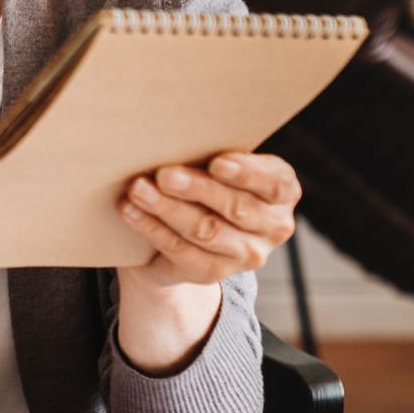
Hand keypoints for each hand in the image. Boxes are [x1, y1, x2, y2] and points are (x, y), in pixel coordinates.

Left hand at [114, 152, 299, 373]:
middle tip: (163, 174)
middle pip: (235, 207)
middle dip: (196, 189)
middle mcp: (273, 226)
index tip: (217, 162)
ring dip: (168, 209)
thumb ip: (209, 156)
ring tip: (138, 190)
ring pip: (206, 231)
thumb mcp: (215, 167)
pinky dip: (152, 229)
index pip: (275, 183)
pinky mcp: (213, 272)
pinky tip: (131, 211)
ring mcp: (246, 255)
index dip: (247, 173)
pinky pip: (180, 251)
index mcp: (282, 193)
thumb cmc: (204, 183)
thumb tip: (173, 140)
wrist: (186, 235)